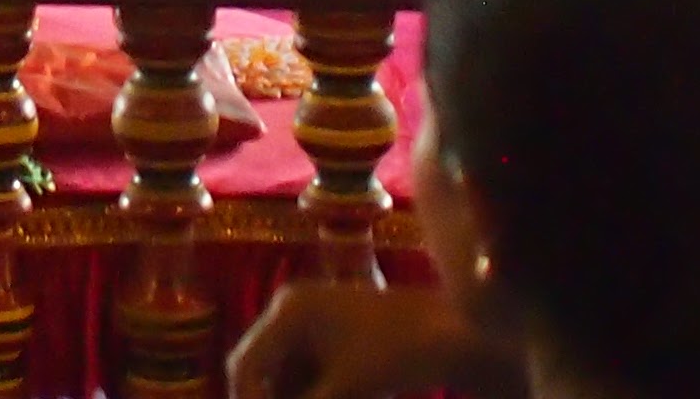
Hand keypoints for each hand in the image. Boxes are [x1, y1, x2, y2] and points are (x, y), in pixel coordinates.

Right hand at [227, 282, 497, 398]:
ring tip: (333, 397)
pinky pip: (306, 373)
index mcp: (288, 311)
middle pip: (260, 368)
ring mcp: (313, 320)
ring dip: (292, 395)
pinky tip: (342, 397)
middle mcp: (292, 309)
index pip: (245, 364)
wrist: (454, 333)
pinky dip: (312, 392)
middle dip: (270, 398)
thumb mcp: (344, 391)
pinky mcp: (332, 335)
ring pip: (284, 374)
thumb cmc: (398, 355)